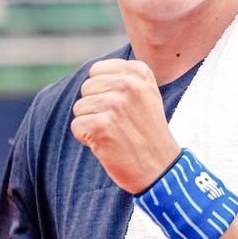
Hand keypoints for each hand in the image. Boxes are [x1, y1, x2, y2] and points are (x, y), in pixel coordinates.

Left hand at [71, 59, 180, 193]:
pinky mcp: (101, 126)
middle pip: (87, 88)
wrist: (160, 168)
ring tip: (115, 133)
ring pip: (80, 107)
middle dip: (95, 107)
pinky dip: (87, 138)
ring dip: (91, 123)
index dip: (102, 90)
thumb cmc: (148, 131)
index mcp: (139, 72)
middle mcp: (128, 84)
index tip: (121, 106)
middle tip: (118, 123)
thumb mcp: (146, 94)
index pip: (97, 70)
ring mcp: (114, 105)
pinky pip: (76, 126)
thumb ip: (124, 77)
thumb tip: (94, 72)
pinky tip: (107, 144)